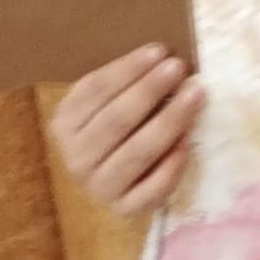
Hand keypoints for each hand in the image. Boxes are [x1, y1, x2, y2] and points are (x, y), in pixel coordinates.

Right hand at [51, 44, 203, 216]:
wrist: (116, 179)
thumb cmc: (120, 126)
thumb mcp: (109, 101)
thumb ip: (125, 83)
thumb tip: (161, 55)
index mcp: (64, 124)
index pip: (95, 91)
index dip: (128, 69)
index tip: (159, 50)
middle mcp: (76, 158)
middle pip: (116, 120)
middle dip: (150, 90)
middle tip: (178, 68)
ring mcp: (99, 188)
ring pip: (137, 152)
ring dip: (169, 121)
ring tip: (195, 94)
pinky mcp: (125, 209)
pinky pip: (152, 188)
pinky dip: (172, 164)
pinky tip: (188, 143)